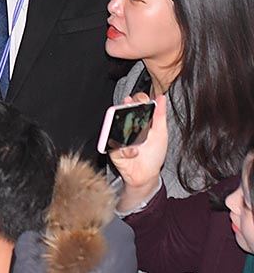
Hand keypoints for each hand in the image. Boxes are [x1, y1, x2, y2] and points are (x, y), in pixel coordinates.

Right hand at [109, 93, 167, 209]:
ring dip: (124, 127)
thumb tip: (161, 98)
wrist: (146, 174)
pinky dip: (126, 149)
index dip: (139, 100)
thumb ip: (160, 115)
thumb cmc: (153, 155)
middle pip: (123, 110)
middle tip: (131, 105)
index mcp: (140, 121)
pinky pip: (115, 144)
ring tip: (133, 132)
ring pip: (115, 125)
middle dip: (127, 107)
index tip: (143, 100)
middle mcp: (128, 127)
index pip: (137, 105)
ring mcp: (119, 137)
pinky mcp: (112, 148)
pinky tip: (133, 152)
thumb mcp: (161, 133)